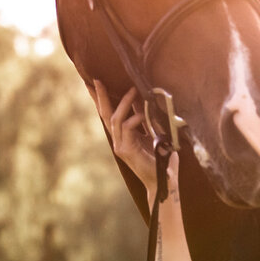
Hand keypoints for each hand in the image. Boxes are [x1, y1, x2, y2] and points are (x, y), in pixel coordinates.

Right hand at [89, 82, 159, 196]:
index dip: (102, 99)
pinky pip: (126, 128)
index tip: (95, 83)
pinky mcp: (125, 150)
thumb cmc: (162, 158)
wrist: (164, 180)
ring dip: (124, 103)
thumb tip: (145, 100)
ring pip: (115, 119)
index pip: (110, 114)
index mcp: (124, 136)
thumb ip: (147, 120)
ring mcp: (120, 146)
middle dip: (101, 97)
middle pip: (105, 114)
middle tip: (97, 80)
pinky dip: (134, 119)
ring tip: (132, 90)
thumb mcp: (154, 134)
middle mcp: (119, 140)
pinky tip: (142, 114)